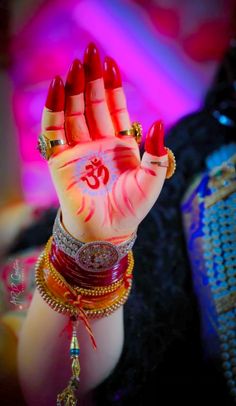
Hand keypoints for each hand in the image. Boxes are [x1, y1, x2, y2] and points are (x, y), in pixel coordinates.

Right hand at [41, 43, 167, 242]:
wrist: (107, 231)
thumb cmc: (131, 209)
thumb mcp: (152, 180)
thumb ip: (156, 153)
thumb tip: (158, 122)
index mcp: (120, 145)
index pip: (114, 108)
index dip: (112, 86)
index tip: (110, 63)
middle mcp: (98, 143)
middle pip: (93, 104)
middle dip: (92, 79)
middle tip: (89, 52)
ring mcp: (78, 150)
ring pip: (73, 112)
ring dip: (74, 89)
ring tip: (75, 66)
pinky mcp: (60, 160)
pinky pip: (54, 130)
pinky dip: (53, 109)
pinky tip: (56, 88)